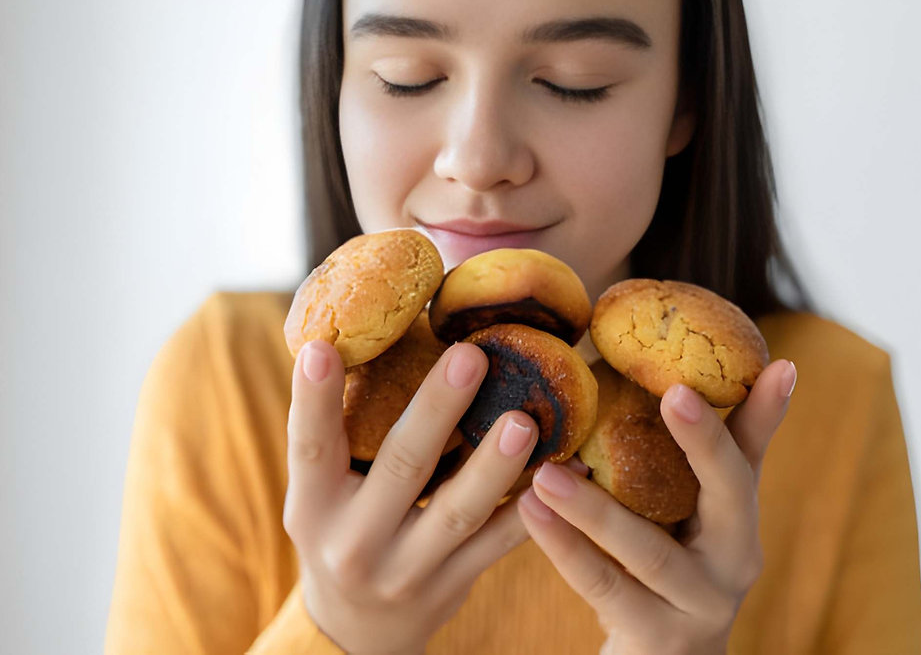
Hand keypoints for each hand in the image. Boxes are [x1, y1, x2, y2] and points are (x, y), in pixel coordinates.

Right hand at [283, 339, 540, 653]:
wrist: (359, 630)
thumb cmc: (341, 529)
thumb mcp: (322, 492)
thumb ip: (340, 434)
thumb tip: (364, 336)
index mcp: (312, 505)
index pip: (309, 446)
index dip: (313, 398)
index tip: (324, 347)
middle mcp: (355, 541)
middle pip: (401, 468)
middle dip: (435, 411)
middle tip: (470, 357)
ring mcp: (406, 570)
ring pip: (459, 513)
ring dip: (494, 467)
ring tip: (524, 422)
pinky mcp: (453, 585)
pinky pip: (499, 542)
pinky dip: (534, 506)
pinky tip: (571, 469)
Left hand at [518, 360, 796, 654]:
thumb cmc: (675, 558)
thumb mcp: (696, 508)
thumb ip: (712, 445)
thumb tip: (749, 361)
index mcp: (740, 520)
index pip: (749, 457)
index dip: (756, 412)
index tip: (761, 365)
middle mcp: (734, 562)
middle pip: (727, 495)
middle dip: (705, 442)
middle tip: (671, 392)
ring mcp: (698, 604)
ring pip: (648, 551)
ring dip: (595, 509)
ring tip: (547, 471)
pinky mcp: (654, 636)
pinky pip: (605, 588)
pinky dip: (565, 548)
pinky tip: (530, 510)